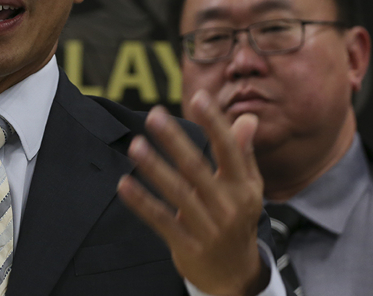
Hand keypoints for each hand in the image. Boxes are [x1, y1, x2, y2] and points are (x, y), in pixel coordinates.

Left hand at [117, 89, 266, 295]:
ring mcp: (206, 227)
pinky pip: (160, 219)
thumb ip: (243, 152)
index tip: (199, 97)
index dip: (214, 123)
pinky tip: (124, 183)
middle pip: (197, 168)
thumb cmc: (237, 219)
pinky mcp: (186, 245)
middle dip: (175, 140)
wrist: (236, 275)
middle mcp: (226, 205)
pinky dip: (142, 202)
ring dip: (154, 167)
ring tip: (135, 145)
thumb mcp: (248, 188)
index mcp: (242, 187)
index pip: (228, 150)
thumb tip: (248, 118)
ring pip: (177, 192)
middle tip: (154, 115)